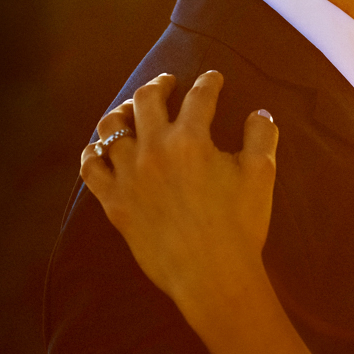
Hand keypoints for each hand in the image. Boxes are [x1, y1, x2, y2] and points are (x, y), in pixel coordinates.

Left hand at [81, 72, 278, 321]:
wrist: (212, 274)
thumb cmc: (241, 224)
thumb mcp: (262, 174)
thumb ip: (262, 135)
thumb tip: (260, 113)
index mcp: (191, 140)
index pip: (199, 97)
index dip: (209, 82)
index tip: (214, 79)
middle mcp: (154, 150)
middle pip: (147, 100)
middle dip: (160, 84)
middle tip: (168, 82)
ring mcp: (128, 176)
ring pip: (111, 128)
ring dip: (123, 111)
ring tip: (132, 109)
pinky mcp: (114, 202)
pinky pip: (91, 168)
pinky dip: (94, 151)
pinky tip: (101, 147)